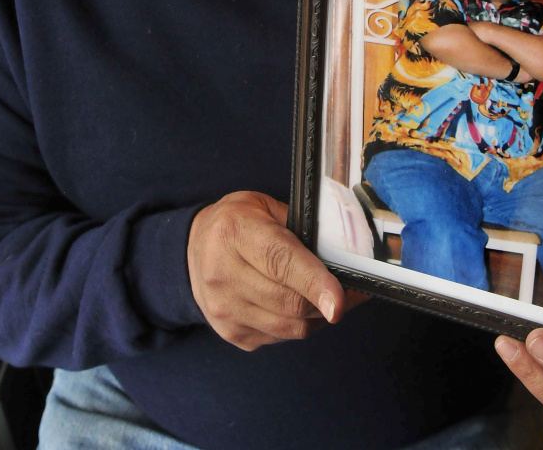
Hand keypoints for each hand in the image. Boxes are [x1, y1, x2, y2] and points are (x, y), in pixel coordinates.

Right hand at [187, 190, 351, 350]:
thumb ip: (298, 228)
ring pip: (289, 326)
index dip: (314, 282)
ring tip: (328, 298)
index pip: (279, 261)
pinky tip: (299, 305)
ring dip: (317, 315)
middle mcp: (223, 273)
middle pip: (289, 301)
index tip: (339, 300)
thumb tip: (339, 257)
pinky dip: (298, 324)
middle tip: (351, 291)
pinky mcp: (230, 333)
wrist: (191, 249)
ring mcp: (224, 308)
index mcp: (234, 232)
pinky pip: (280, 337)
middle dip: (326, 300)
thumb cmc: (237, 222)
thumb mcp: (263, 206)